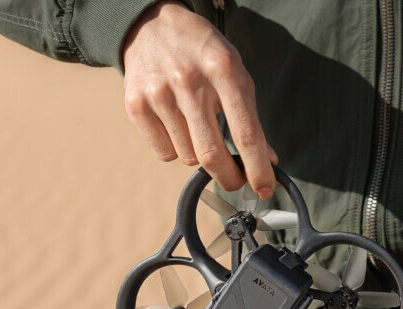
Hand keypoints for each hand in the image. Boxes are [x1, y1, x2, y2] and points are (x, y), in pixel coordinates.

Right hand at [121, 0, 277, 196]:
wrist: (152, 25)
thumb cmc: (201, 52)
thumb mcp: (234, 71)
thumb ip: (250, 115)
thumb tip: (266, 160)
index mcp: (223, 70)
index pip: (245, 132)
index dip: (257, 168)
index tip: (265, 189)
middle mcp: (190, 82)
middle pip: (212, 154)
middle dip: (228, 177)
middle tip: (235, 180)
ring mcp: (159, 94)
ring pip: (188, 156)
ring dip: (199, 154)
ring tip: (197, 127)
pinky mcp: (136, 105)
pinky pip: (164, 153)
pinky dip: (175, 149)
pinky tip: (176, 124)